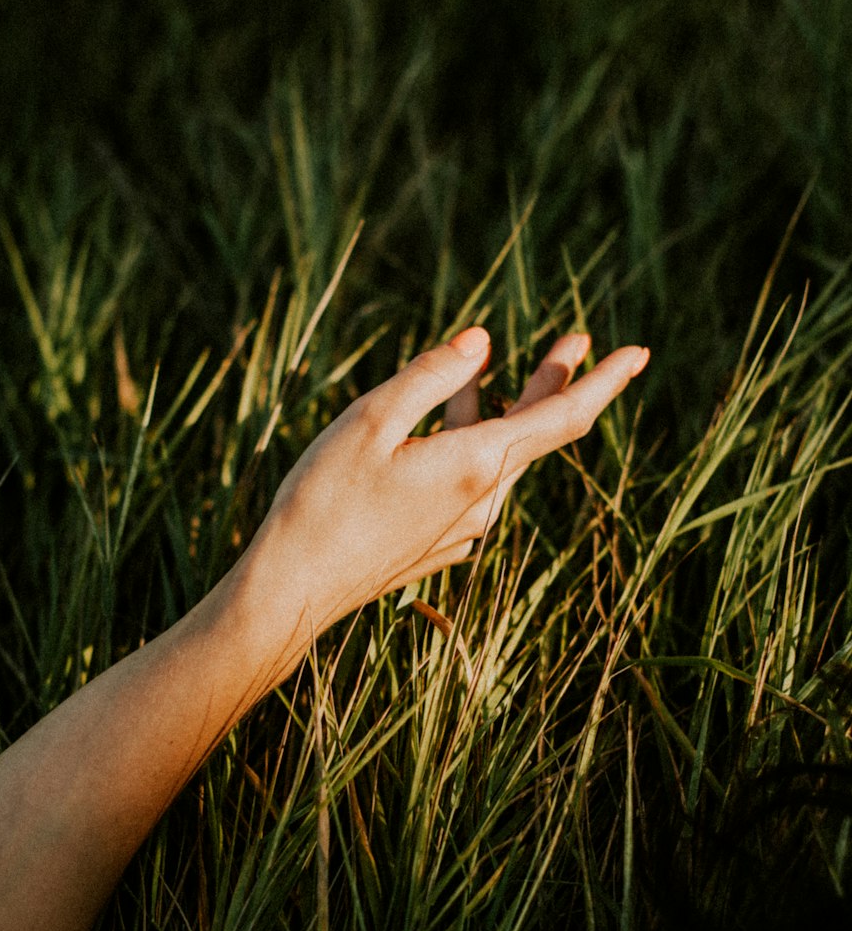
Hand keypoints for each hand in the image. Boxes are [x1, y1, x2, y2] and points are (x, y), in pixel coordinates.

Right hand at [252, 328, 649, 633]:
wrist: (292, 590)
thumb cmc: (322, 501)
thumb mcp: (370, 421)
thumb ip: (431, 377)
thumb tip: (482, 342)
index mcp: (474, 466)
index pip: (563, 418)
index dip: (602, 381)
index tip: (638, 352)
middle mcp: (482, 502)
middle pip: (534, 434)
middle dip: (552, 383)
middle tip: (573, 340)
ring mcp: (462, 530)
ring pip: (496, 457)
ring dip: (497, 411)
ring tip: (484, 371)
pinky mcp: (438, 545)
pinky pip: (469, 484)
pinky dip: (466, 445)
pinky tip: (437, 432)